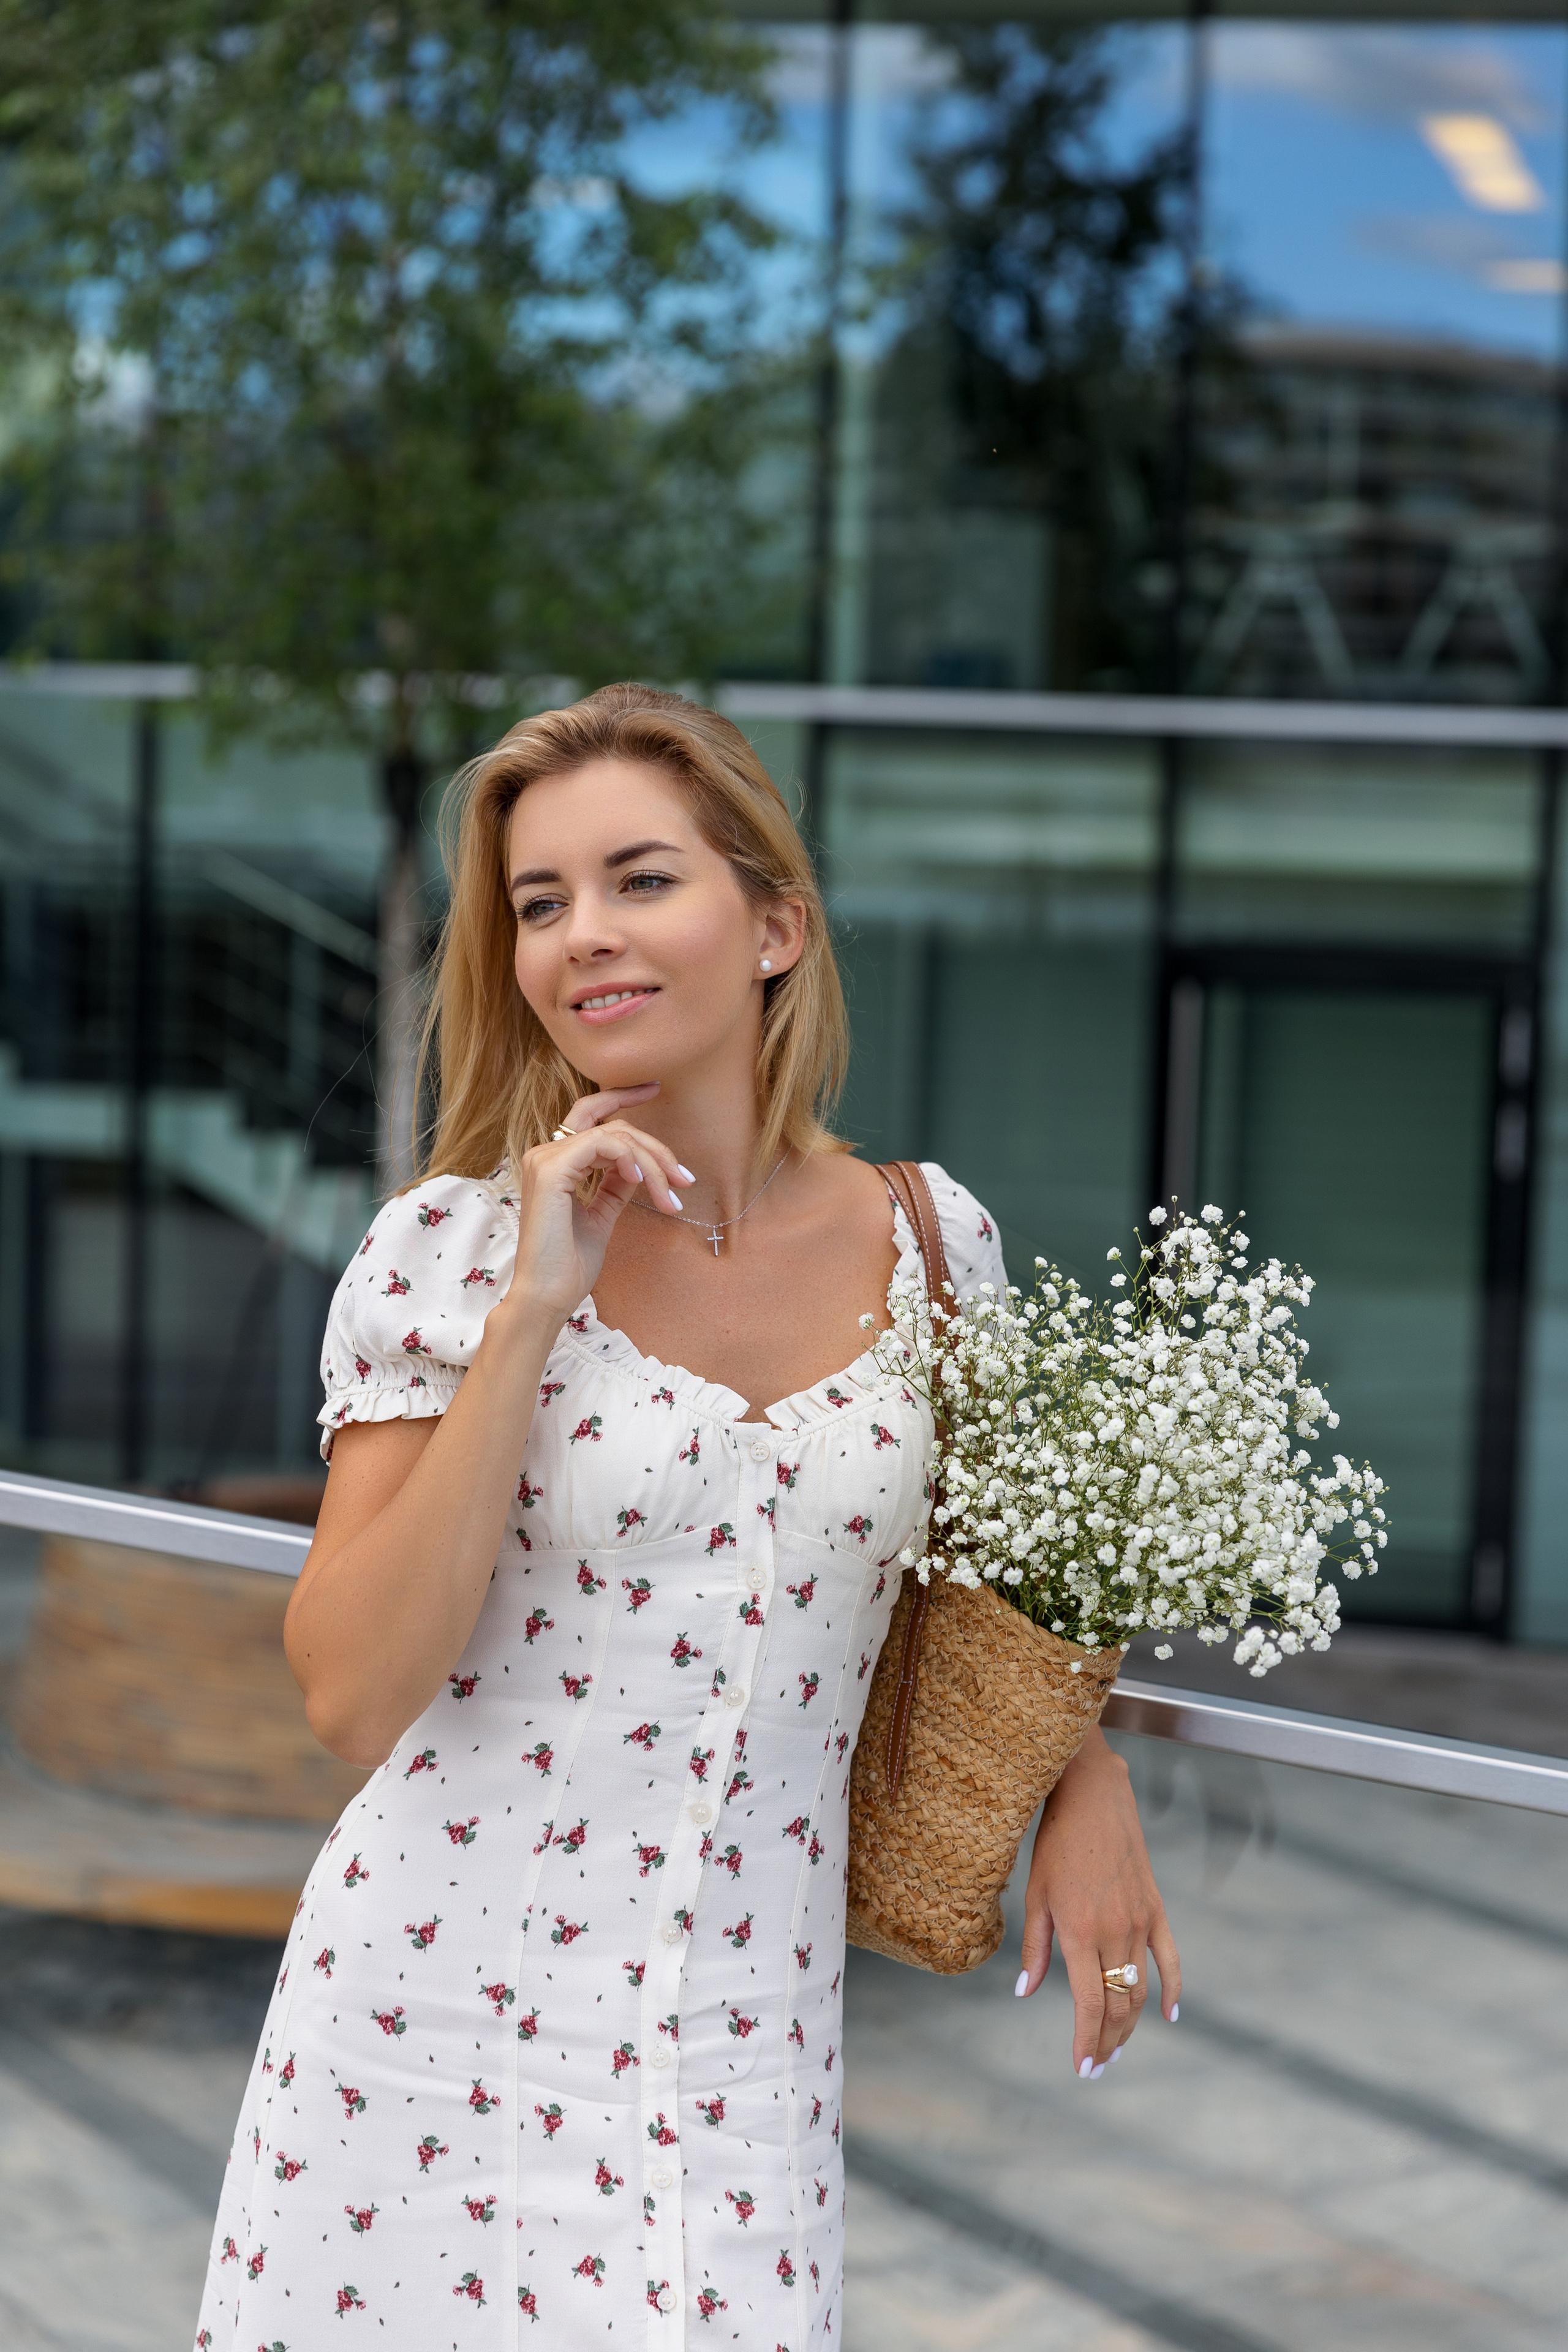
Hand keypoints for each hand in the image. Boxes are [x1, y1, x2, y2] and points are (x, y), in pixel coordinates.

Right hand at [495, 1084, 691, 1327]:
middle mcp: (546, 1153)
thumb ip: (615, 1185)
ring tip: (670, 1195)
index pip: (591, 1115)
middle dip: (656, 1147)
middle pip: (612, 1124)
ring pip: (615, 1135)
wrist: (548, 1295)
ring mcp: (545, 1158)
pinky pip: (603, 1144)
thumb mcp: (603, 1214)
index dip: (622, 1096)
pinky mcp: (551, 1169)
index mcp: (556, 1162)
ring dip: (653, 1163)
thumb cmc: (570, 1263)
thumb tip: (639, 1165)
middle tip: (684, 1178)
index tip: (655, 1088)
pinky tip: (643, 1182)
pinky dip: (630, 1159)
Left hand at [1015, 1724, 1179, 2077]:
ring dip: (1131, 2024)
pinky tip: (1169, 2015)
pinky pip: (1170, 1959)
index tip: (1081, 2068)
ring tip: (1117, 2047)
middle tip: (1097, 2066)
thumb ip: (1035, 1948)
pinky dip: (1173, 1990)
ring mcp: (1140, 1920)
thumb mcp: (1036, 1894)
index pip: (1089, 2003)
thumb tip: (1025, 1993)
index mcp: (1080, 1930)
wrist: (1092, 1796)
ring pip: (1140, 1988)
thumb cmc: (1055, 1843)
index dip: (1086, 2041)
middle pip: (1118, 2004)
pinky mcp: (1156, 1907)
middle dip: (1108, 2042)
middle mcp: (1114, 1930)